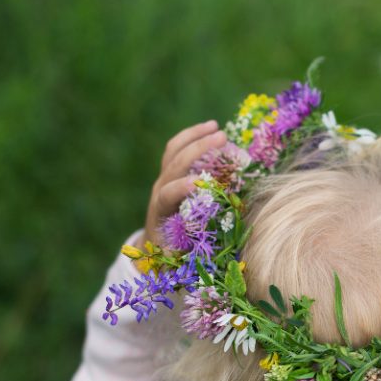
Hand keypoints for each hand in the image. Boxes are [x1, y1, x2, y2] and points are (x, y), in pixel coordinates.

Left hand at [140, 120, 226, 247]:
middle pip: (174, 163)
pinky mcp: (169, 172)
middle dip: (197, 149)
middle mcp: (160, 190)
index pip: (167, 194)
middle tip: (222, 138)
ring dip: (194, 136)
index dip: (180, 187)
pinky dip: (192, 137)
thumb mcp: (182, 254)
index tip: (199, 182)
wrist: (154, 242)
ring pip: (173, 150)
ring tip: (215, 126)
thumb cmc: (174, 251)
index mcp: (161, 211)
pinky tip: (210, 129)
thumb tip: (226, 249)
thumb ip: (198, 248)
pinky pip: (177, 149)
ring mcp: (163, 178)